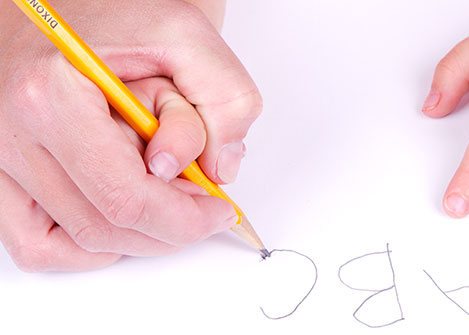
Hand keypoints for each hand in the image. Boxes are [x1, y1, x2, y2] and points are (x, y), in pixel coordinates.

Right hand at [0, 0, 261, 270]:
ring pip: (71, 241)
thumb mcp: (189, 35)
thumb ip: (224, 99)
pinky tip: (122, 215)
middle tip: (202, 200)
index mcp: (50, 96)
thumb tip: (218, 169)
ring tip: (163, 192)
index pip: (126, 198)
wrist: (72, 0)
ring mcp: (0, 156)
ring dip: (134, 234)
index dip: (185, 219)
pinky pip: (33, 242)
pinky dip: (84, 245)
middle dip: (167, 226)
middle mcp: (11, 132)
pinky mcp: (1, 170)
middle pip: (103, 226)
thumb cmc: (118, 7)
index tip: (219, 210)